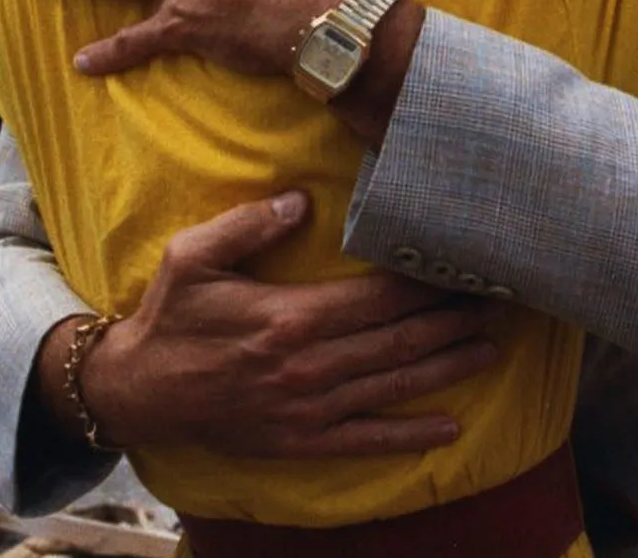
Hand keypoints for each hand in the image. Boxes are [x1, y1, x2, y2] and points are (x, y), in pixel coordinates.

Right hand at [57, 191, 499, 457]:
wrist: (135, 391)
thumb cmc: (170, 316)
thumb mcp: (193, 257)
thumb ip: (249, 225)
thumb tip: (301, 197)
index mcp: (291, 317)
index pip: (380, 296)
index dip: (429, 281)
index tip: (467, 263)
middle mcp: (309, 365)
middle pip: (401, 338)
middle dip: (455, 318)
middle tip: (502, 300)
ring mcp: (308, 407)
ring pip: (395, 384)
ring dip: (449, 365)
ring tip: (493, 346)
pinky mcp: (301, 440)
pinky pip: (366, 439)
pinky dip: (411, 433)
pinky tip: (452, 426)